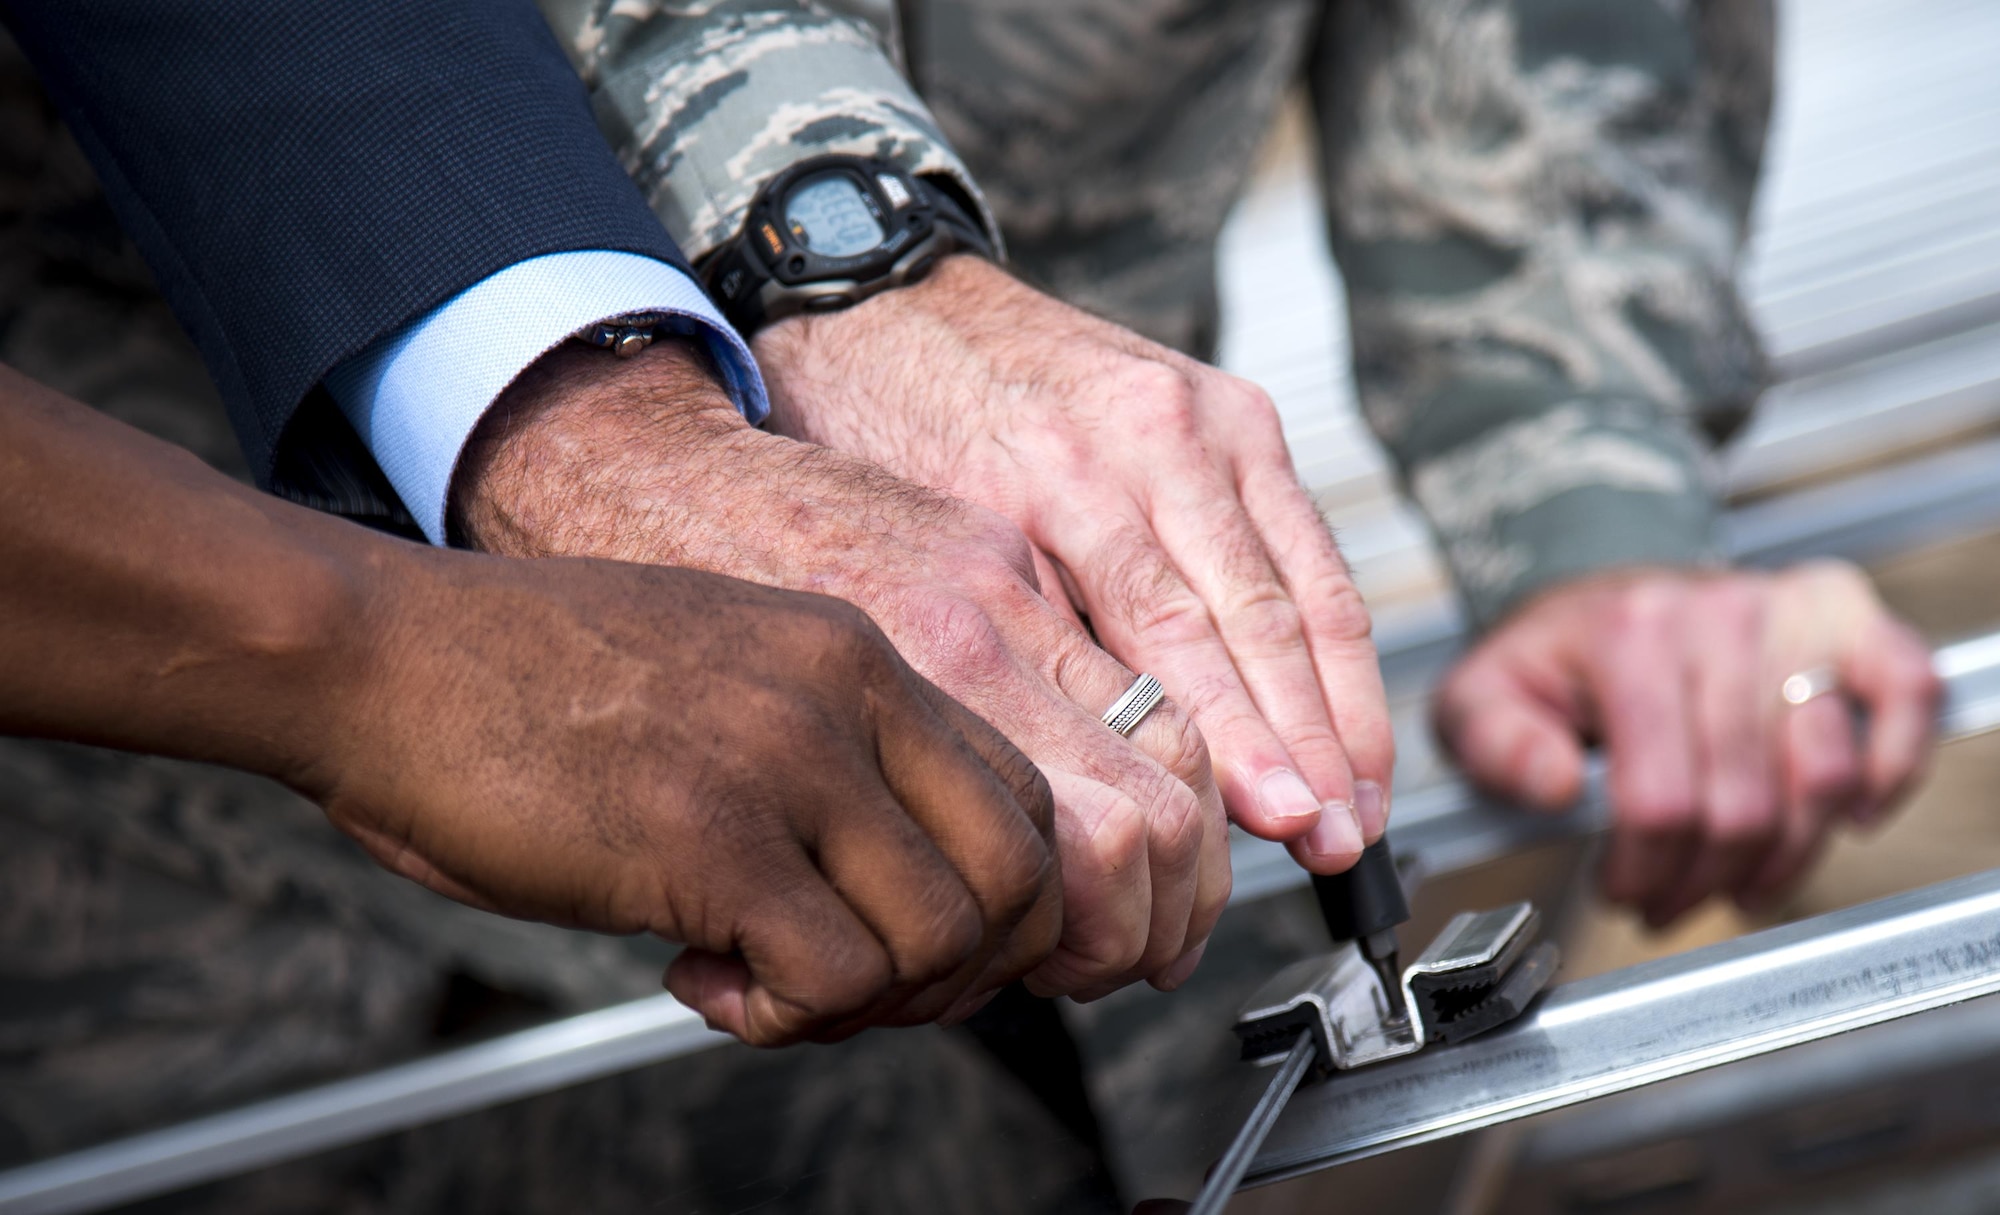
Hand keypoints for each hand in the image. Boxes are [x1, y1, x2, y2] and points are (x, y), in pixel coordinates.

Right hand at [317, 549, 1061, 1045]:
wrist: (376, 654)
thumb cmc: (524, 683)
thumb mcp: (720, 678)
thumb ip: (821, 752)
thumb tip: (894, 881)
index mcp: (855, 653)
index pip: (1022, 798)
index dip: (987, 904)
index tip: (891, 937)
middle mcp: (845, 692)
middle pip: (1021, 875)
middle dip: (960, 971)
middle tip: (850, 986)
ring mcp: (785, 758)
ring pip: (944, 938)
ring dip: (862, 1002)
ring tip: (752, 979)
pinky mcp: (709, 836)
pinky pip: (836, 979)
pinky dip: (783, 1017)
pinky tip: (696, 975)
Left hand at [753, 255, 1394, 873]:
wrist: (898, 297)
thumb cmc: (891, 421)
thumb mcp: (930, 539)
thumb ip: (1029, 637)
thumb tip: (1116, 764)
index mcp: (1064, 473)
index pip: (1172, 627)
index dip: (1237, 736)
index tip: (1279, 820)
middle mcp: (1152, 436)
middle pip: (1256, 614)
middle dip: (1307, 741)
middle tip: (1337, 841)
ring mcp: (1209, 415)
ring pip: (1303, 582)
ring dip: (1342, 706)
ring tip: (1361, 807)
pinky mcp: (1238, 410)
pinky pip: (1306, 539)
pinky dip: (1336, 635)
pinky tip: (1351, 714)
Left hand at [1433, 562, 1940, 924]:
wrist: (1594, 592)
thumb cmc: (1550, 658)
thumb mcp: (1480, 699)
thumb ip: (1495, 746)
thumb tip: (1555, 786)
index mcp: (1630, 634)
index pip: (1660, 798)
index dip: (1644, 868)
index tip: (1621, 888)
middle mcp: (1720, 616)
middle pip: (1741, 805)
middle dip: (1701, 878)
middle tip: (1670, 897)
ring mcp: (1790, 613)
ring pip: (1823, 778)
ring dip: (1783, 856)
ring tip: (1736, 881)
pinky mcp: (1845, 615)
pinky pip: (1906, 694)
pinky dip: (1893, 767)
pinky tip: (1851, 816)